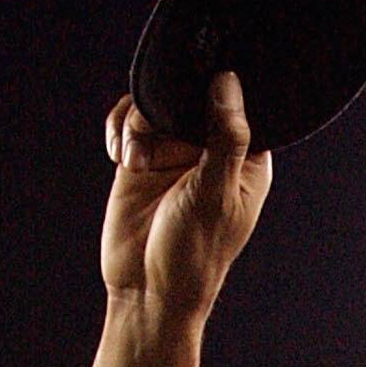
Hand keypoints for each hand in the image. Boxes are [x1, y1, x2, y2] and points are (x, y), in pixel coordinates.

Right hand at [101, 72, 272, 327]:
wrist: (146, 290)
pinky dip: (120, 129)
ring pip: (156, 102)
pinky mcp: (140, 158)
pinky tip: (121, 158)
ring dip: (138, 122)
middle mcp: (211, 149)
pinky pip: (128, 120)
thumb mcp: (213, 193)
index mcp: (245, 158)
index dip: (220, 84)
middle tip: (156, 123)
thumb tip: (227, 82)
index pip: (239, 103)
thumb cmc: (193, 253)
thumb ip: (225, 138)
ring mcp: (174, 152)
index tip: (200, 75)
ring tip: (135, 160)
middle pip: (193, 92)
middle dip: (170, 98)